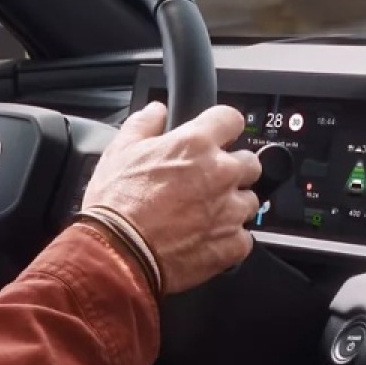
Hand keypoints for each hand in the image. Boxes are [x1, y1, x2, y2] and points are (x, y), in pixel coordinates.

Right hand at [80, 102, 262, 294]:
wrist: (117, 254)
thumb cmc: (116, 204)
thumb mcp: (119, 151)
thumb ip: (143, 124)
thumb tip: (156, 110)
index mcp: (195, 144)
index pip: (231, 119)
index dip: (224, 126)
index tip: (219, 134)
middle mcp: (220, 173)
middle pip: (250, 161)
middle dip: (233, 168)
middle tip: (207, 181)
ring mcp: (230, 210)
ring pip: (249, 201)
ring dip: (232, 205)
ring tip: (203, 215)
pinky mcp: (231, 244)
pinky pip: (244, 238)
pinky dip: (229, 239)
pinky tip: (205, 240)